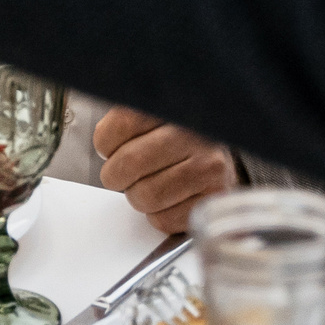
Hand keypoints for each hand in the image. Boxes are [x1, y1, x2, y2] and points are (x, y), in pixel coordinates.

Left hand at [93, 108, 237, 234]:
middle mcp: (193, 132)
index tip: (114, 146)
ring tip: (150, 183)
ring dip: (138, 196)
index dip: (106, 143)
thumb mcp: (149, 112)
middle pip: (128, 164)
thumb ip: (123, 119)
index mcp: (170, 104)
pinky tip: (169, 198)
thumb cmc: (176, 134)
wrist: (223, 152)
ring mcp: (208, 164)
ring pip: (145, 196)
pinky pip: (165, 220)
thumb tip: (101, 140)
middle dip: (117, 175)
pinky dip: (158, 215)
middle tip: (124, 172)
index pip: (118, 126)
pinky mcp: (214, 196)